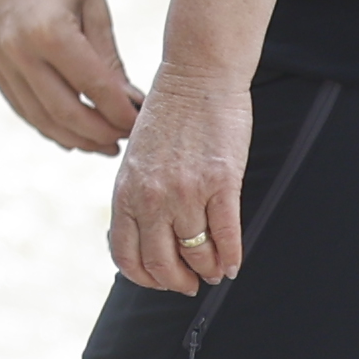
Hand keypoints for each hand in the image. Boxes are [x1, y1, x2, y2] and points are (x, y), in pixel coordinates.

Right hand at [0, 0, 137, 156]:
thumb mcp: (96, 6)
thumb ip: (109, 60)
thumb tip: (130, 105)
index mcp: (49, 31)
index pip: (93, 89)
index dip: (122, 114)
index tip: (142, 124)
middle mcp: (17, 49)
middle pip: (64, 112)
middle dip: (99, 133)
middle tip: (124, 141)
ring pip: (39, 116)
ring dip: (73, 136)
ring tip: (102, 143)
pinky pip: (20, 104)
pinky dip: (46, 122)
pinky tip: (71, 130)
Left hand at [111, 62, 254, 291]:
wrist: (197, 76)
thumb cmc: (169, 116)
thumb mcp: (136, 158)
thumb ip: (137, 196)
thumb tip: (147, 238)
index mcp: (125, 190)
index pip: (125, 256)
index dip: (145, 278)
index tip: (161, 280)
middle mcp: (150, 195)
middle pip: (161, 264)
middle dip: (178, 282)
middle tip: (191, 283)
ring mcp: (185, 190)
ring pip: (197, 255)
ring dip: (208, 270)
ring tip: (214, 270)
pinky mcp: (220, 182)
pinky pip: (227, 235)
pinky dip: (231, 257)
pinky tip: (233, 264)